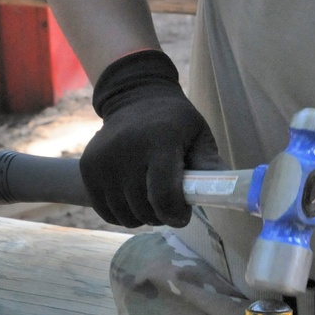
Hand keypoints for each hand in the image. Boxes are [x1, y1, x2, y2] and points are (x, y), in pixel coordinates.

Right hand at [80, 48, 219, 226]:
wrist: (136, 98)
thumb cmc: (175, 122)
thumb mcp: (199, 135)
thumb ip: (210, 165)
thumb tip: (227, 194)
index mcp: (160, 141)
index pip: (164, 195)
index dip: (176, 214)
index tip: (183, 214)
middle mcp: (126, 150)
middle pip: (144, 208)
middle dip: (162, 215)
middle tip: (169, 203)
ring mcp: (102, 160)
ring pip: (124, 214)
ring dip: (142, 216)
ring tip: (151, 199)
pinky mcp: (87, 168)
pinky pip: (106, 211)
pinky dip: (122, 214)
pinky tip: (133, 199)